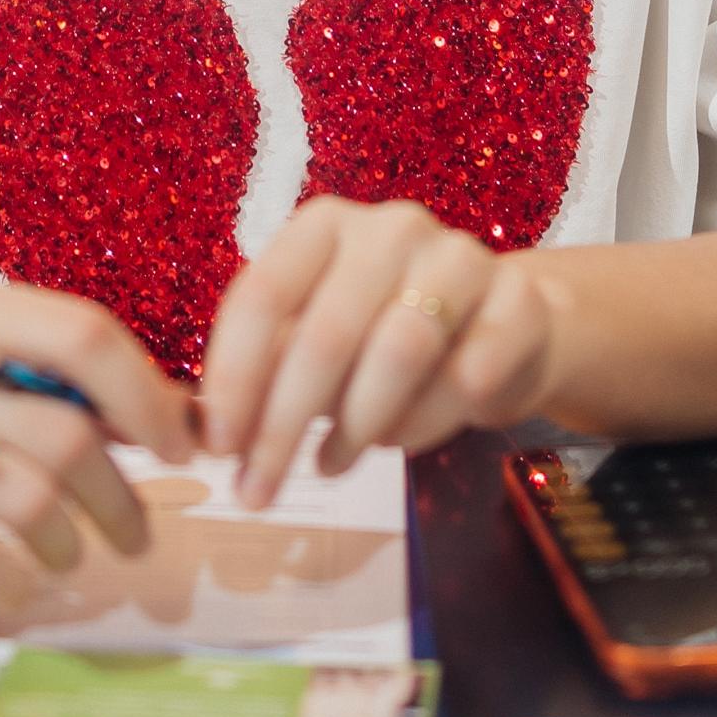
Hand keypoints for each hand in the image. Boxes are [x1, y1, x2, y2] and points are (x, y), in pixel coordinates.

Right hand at [0, 283, 193, 628]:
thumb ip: (83, 389)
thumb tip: (199, 420)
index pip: (82, 334)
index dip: (146, 396)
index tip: (181, 450)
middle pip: (63, 432)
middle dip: (119, 496)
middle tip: (137, 535)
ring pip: (22, 495)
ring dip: (70, 543)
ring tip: (73, 558)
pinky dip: (14, 584)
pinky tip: (25, 588)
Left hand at [200, 197, 554, 506]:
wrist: (500, 327)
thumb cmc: (383, 335)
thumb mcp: (314, 338)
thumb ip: (262, 370)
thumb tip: (198, 428)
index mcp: (325, 225)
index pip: (263, 293)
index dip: (234, 375)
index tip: (219, 446)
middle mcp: (391, 227)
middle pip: (326, 332)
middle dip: (284, 424)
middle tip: (259, 491)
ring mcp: (461, 257)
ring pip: (399, 351)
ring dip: (356, 426)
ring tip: (331, 464)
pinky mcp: (519, 302)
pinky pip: (468, 375)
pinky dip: (426, 422)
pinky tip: (403, 439)